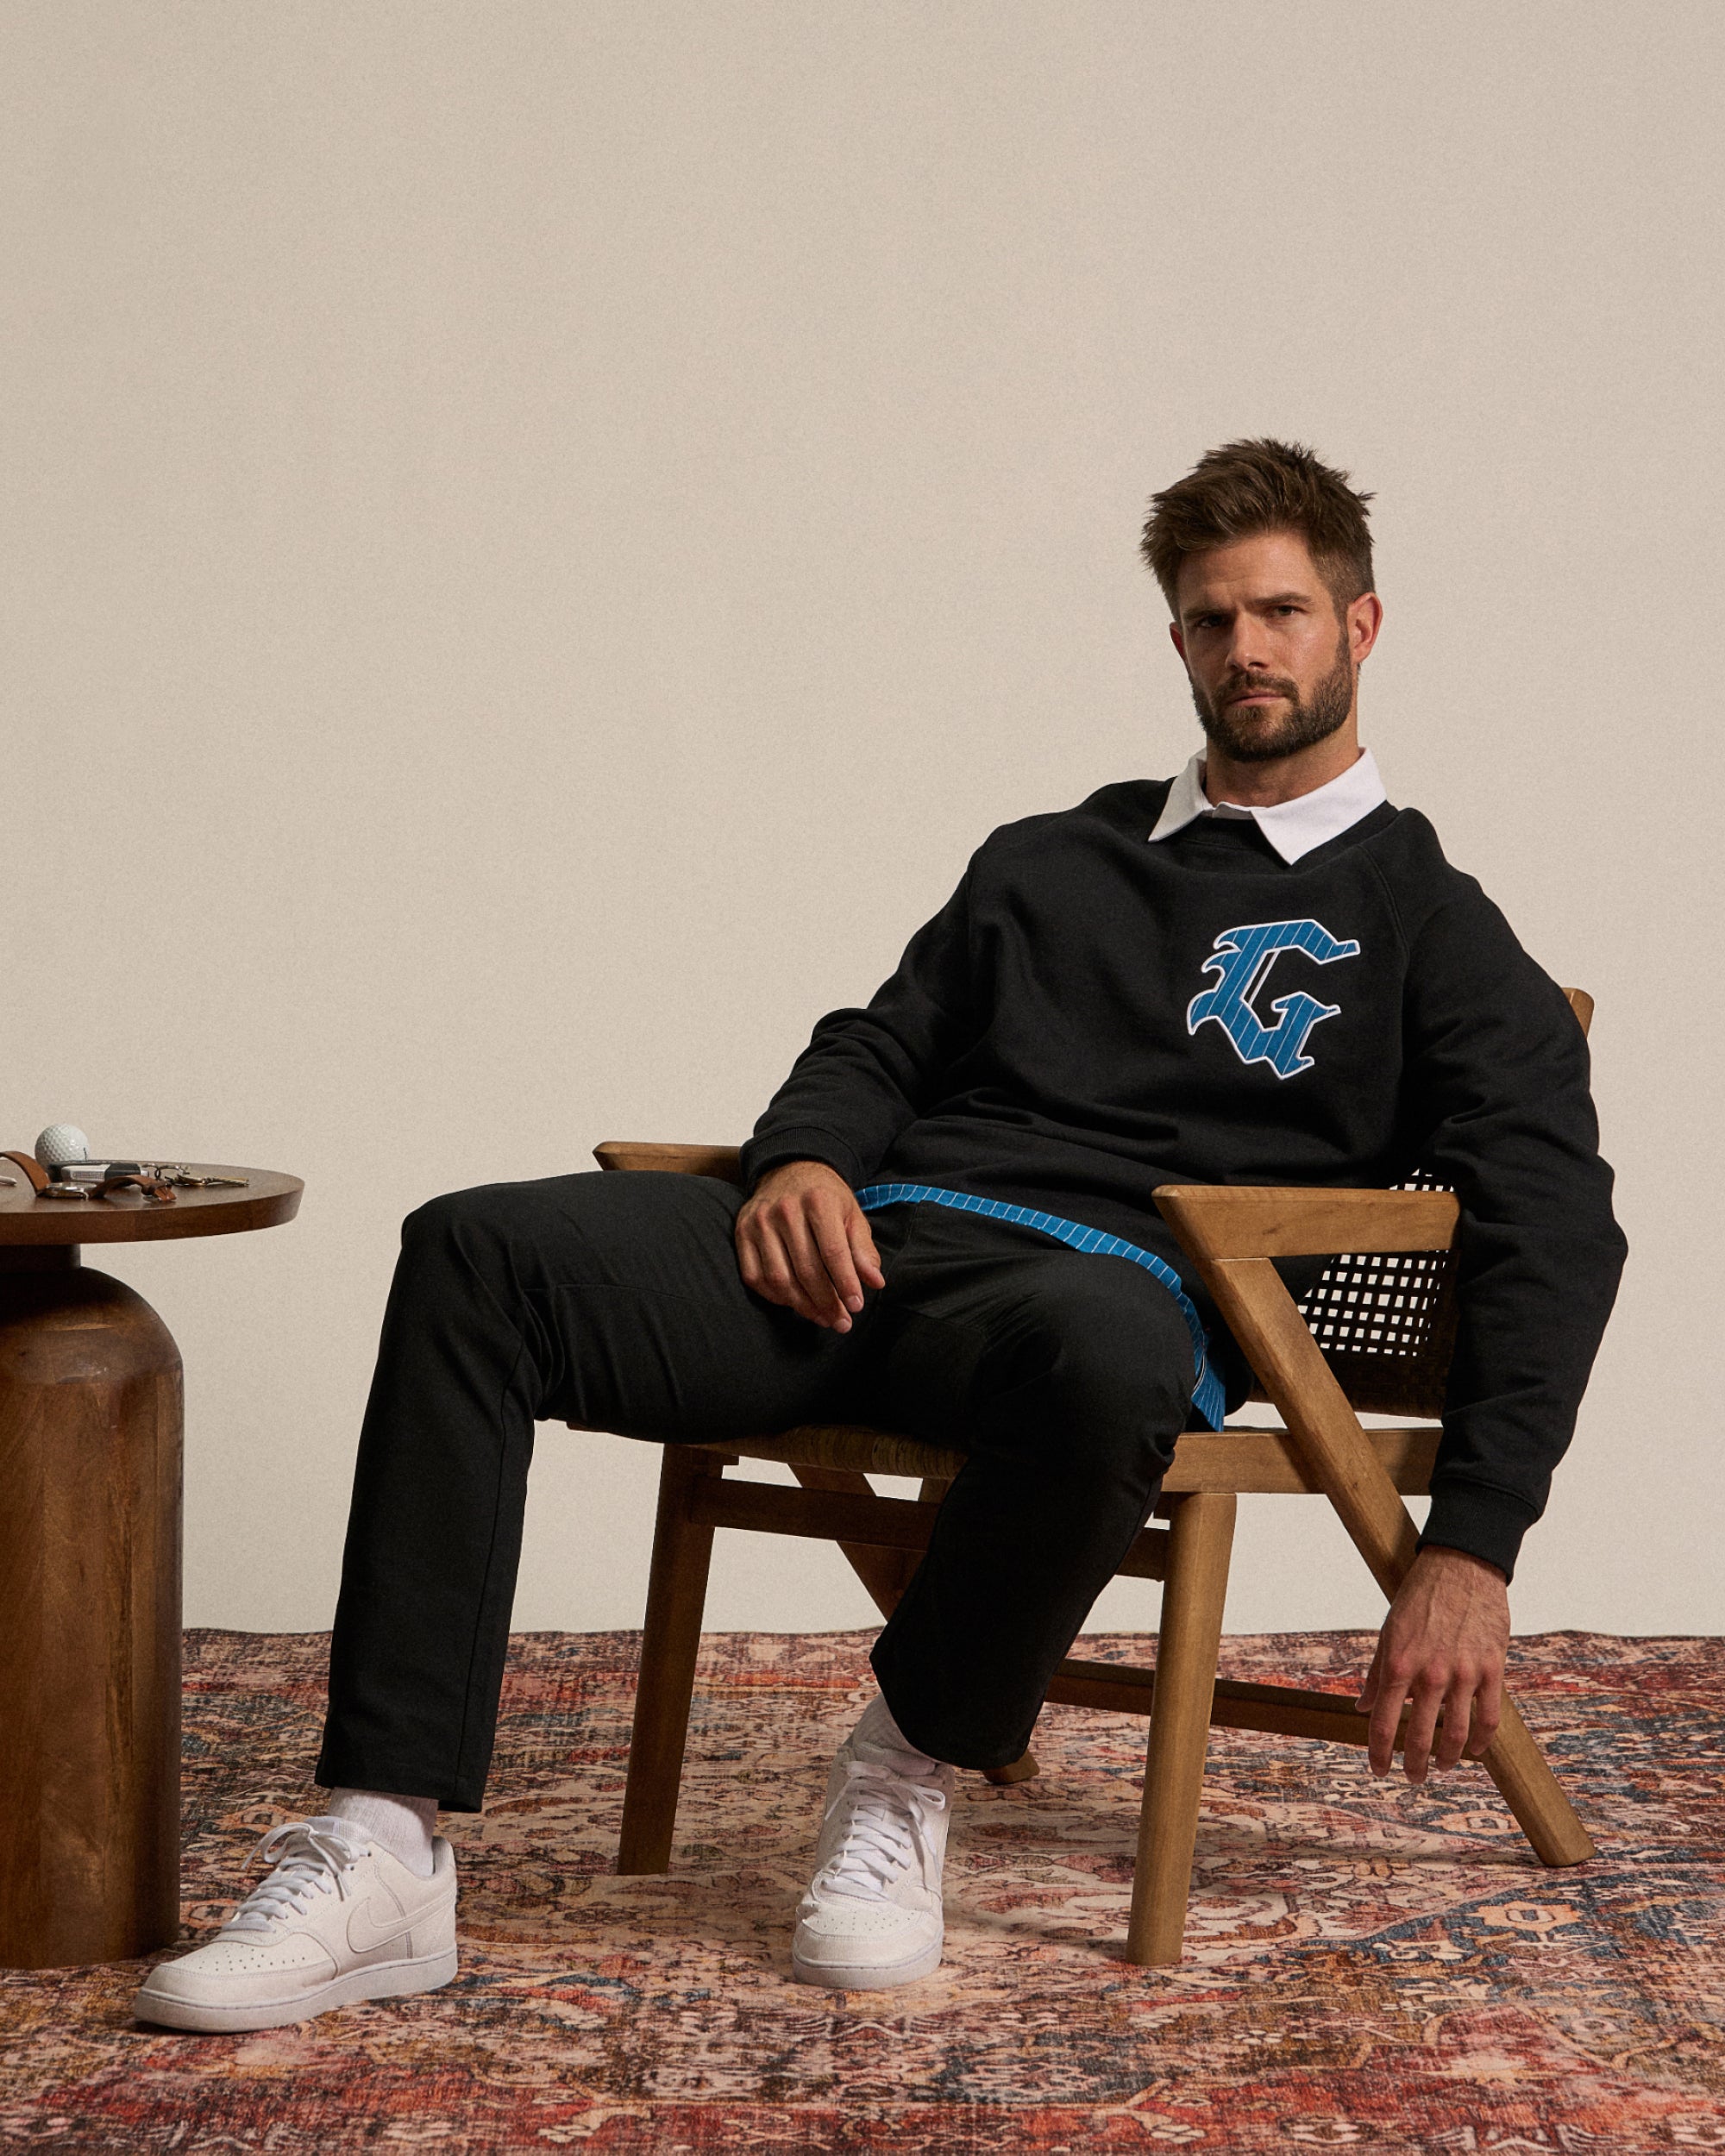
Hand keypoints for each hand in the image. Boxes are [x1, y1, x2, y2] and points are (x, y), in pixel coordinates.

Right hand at [734, 1159, 884, 1331]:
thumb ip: (863, 1248)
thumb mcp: (851, 1214)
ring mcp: (759, 1222)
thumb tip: (875, 1282)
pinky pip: (755, 1277)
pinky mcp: (741, 1234)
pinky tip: (795, 1303)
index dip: (845, 1284)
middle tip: (841, 1322)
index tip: (856, 1307)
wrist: (789, 1170)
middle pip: (806, 1269)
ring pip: (779, 1278)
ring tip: (822, 1317)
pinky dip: (775, 1297)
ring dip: (802, 1306)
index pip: (833, 1252)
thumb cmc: (826, 1198)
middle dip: (827, 1302)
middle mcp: (785, 1210)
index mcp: (818, 1201)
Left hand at [1354, 1544, 1509, 1782]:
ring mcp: (1463, 1672)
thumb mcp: (1388, 1632)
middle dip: (1414, 1764)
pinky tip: (1476, 1750)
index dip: (1379, 1753)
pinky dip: (1482, 1740)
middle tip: (1412, 1778)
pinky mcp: (1492, 1669)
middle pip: (1420, 1735)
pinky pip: (1489, 1717)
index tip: (1378, 1770)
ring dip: (1449, 1758)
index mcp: (1398, 1663)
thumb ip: (1378, 1674)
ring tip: (1443, 1767)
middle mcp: (1429, 1673)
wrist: (1460, 1566)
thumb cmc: (1419, 1598)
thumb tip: (1363, 1707)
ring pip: (1457, 1733)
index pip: (1385, 1722)